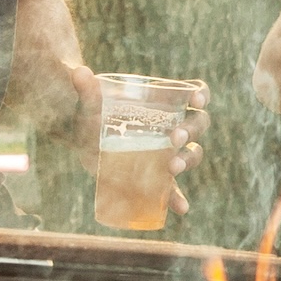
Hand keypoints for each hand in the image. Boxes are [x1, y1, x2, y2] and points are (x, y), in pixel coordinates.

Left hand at [63, 65, 201, 215]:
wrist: (82, 138)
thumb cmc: (92, 113)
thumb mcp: (90, 102)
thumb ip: (86, 89)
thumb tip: (79, 73)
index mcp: (164, 101)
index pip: (195, 94)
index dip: (201, 94)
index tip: (195, 99)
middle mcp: (172, 125)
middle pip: (198, 123)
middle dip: (192, 130)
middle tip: (175, 138)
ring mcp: (167, 152)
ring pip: (192, 152)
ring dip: (188, 159)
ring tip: (173, 167)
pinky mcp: (156, 176)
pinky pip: (173, 188)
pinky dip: (178, 198)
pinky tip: (181, 208)